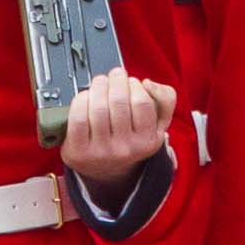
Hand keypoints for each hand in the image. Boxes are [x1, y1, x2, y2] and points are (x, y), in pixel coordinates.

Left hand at [62, 67, 175, 191]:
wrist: (105, 168)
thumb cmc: (131, 138)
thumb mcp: (157, 124)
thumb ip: (165, 100)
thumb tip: (148, 83)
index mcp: (148, 141)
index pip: (142, 103)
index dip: (134, 85)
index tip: (130, 80)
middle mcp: (126, 148)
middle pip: (118, 102)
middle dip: (115, 81)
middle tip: (113, 75)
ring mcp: (102, 150)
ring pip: (98, 107)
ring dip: (98, 87)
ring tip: (100, 82)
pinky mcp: (79, 150)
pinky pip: (79, 118)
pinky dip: (81, 100)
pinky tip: (86, 96)